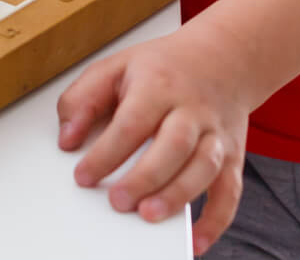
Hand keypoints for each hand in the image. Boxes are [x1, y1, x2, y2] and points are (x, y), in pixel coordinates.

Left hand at [55, 26, 254, 255]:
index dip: (106, 153)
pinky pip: (231, 192)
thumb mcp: (115, 67)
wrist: (222, 58)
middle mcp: (192, 110)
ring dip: (178, 195)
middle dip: (145, 177)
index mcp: (158, 85)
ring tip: (148, 215)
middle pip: (174, 145)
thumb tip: (67, 140)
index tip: (82, 176)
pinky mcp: (233, 156)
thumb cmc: (162, 68)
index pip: (132, 122)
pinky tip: (195, 241)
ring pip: (205, 167)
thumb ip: (83, 99)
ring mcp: (216, 134)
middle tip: (117, 202)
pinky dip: (216, 220)